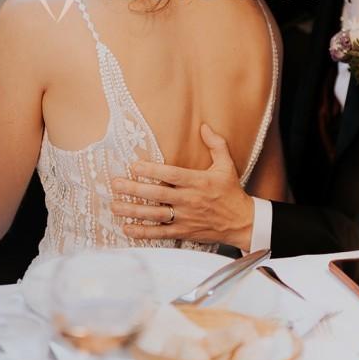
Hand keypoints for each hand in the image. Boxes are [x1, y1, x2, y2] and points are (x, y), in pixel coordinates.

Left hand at [110, 124, 254, 250]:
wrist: (243, 222)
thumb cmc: (232, 192)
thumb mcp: (227, 165)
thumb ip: (216, 144)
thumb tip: (204, 126)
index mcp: (199, 182)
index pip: (172, 174)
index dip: (152, 171)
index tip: (134, 166)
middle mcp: (190, 200)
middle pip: (158, 195)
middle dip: (135, 189)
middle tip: (115, 184)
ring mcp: (186, 218)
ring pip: (155, 215)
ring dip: (133, 211)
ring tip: (115, 206)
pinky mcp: (184, 232)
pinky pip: (161, 233)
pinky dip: (143, 232)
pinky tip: (127, 229)